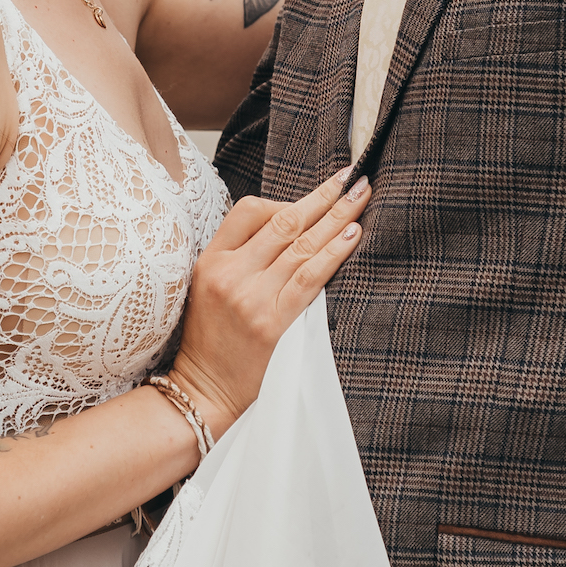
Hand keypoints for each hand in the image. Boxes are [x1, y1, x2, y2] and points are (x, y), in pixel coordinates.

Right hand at [169, 170, 368, 432]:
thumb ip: (239, 256)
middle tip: (352, 176)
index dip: (286, 199)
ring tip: (362, 195)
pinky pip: (311, 277)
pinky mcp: (272, 322)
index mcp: (211, 261)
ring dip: (338, 216)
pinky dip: (335, 252)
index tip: (313, 196)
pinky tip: (353, 234)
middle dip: (323, 196)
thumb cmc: (211, 342)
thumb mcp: (207, 289)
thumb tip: (289, 224)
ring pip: (302, 244)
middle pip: (284, 221)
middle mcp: (230, 273)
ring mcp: (251, 297)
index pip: (250, 211)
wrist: (203, 390)